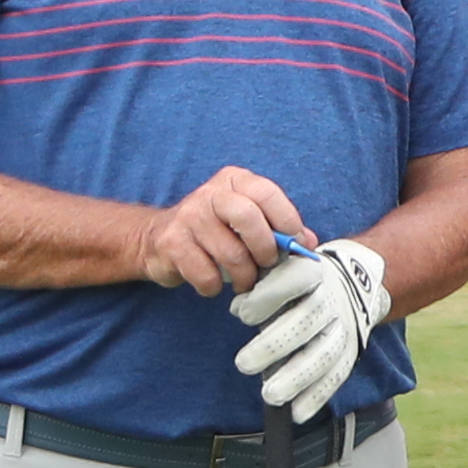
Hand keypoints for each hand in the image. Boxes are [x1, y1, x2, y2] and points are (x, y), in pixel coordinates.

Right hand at [141, 165, 310, 293]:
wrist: (159, 239)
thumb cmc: (215, 230)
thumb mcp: (247, 220)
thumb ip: (279, 228)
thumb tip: (309, 243)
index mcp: (235, 180)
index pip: (268, 194)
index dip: (288, 223)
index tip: (296, 246)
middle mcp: (210, 193)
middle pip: (248, 219)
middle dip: (265, 249)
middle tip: (267, 265)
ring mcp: (188, 217)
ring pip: (230, 253)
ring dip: (244, 276)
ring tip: (245, 281)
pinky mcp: (172, 243)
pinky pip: (206, 274)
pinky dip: (215, 286)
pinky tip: (214, 283)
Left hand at [226, 235, 390, 420]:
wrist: (354, 282)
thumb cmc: (300, 279)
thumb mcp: (280, 267)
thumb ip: (258, 283)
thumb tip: (238, 307)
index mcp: (313, 271)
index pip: (294, 280)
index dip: (267, 297)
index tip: (242, 313)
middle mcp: (332, 299)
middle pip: (306, 322)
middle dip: (273, 345)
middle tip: (243, 364)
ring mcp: (344, 327)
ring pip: (324, 353)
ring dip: (297, 378)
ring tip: (270, 396)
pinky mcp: (351, 351)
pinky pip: (337, 375)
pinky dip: (318, 396)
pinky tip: (297, 413)